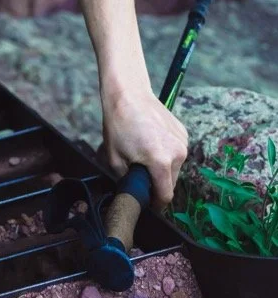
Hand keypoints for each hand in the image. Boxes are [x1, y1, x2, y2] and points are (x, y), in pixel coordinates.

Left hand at [100, 83, 187, 208]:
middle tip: (139, 172)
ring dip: (162, 168)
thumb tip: (135, 193)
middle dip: (157, 183)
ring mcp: (182, 142)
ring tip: (144, 153)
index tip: (148, 204)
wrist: (128, 93)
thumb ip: (128, 182)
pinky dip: (166, 153)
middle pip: (171, 182)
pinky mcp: (183, 132)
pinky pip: (176, 152)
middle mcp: (178, 153)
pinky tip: (151, 141)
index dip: (155, 204)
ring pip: (175, 167)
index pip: (165, 196)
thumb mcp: (115, 159)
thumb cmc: (118, 124)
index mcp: (161, 162)